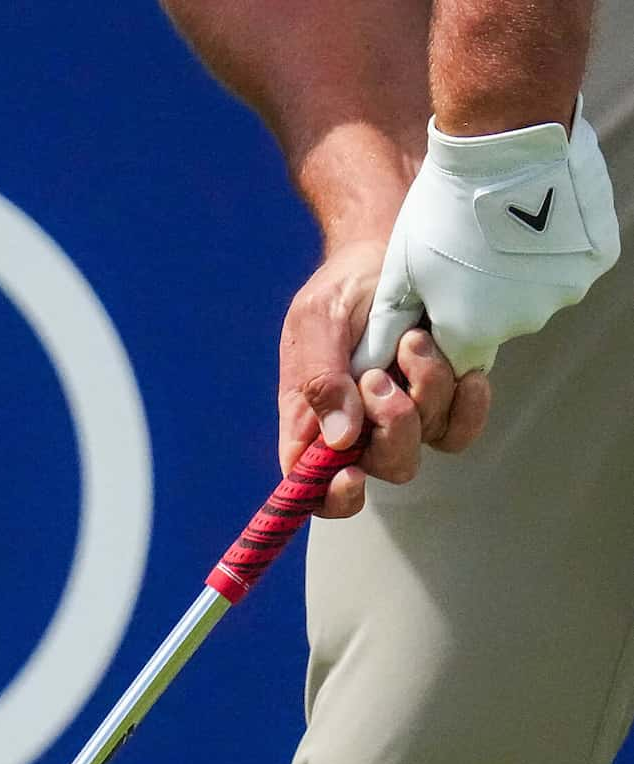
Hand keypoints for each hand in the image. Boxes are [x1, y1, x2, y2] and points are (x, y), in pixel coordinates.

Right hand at [280, 240, 484, 518]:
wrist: (390, 249)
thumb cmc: (341, 288)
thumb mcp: (315, 322)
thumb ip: (319, 380)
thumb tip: (339, 439)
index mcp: (312, 422)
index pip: (312, 486)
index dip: (330, 497)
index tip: (350, 473)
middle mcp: (359, 429)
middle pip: (384, 467)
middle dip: (393, 427)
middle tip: (380, 376)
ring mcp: (406, 415)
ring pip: (426, 441)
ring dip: (427, 395)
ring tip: (414, 342)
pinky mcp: (445, 398)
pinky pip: (461, 426)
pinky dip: (467, 404)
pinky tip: (464, 371)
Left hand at [358, 109, 619, 377]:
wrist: (507, 143)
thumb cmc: (441, 208)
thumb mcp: (401, 270)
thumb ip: (388, 325)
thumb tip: (368, 366)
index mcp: (472, 332)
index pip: (454, 357)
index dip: (441, 330)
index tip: (437, 290)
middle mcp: (524, 322)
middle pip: (497, 324)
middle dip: (479, 298)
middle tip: (468, 248)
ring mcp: (565, 291)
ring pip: (535, 293)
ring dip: (517, 272)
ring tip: (500, 228)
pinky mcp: (594, 260)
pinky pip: (567, 264)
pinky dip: (551, 248)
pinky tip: (535, 216)